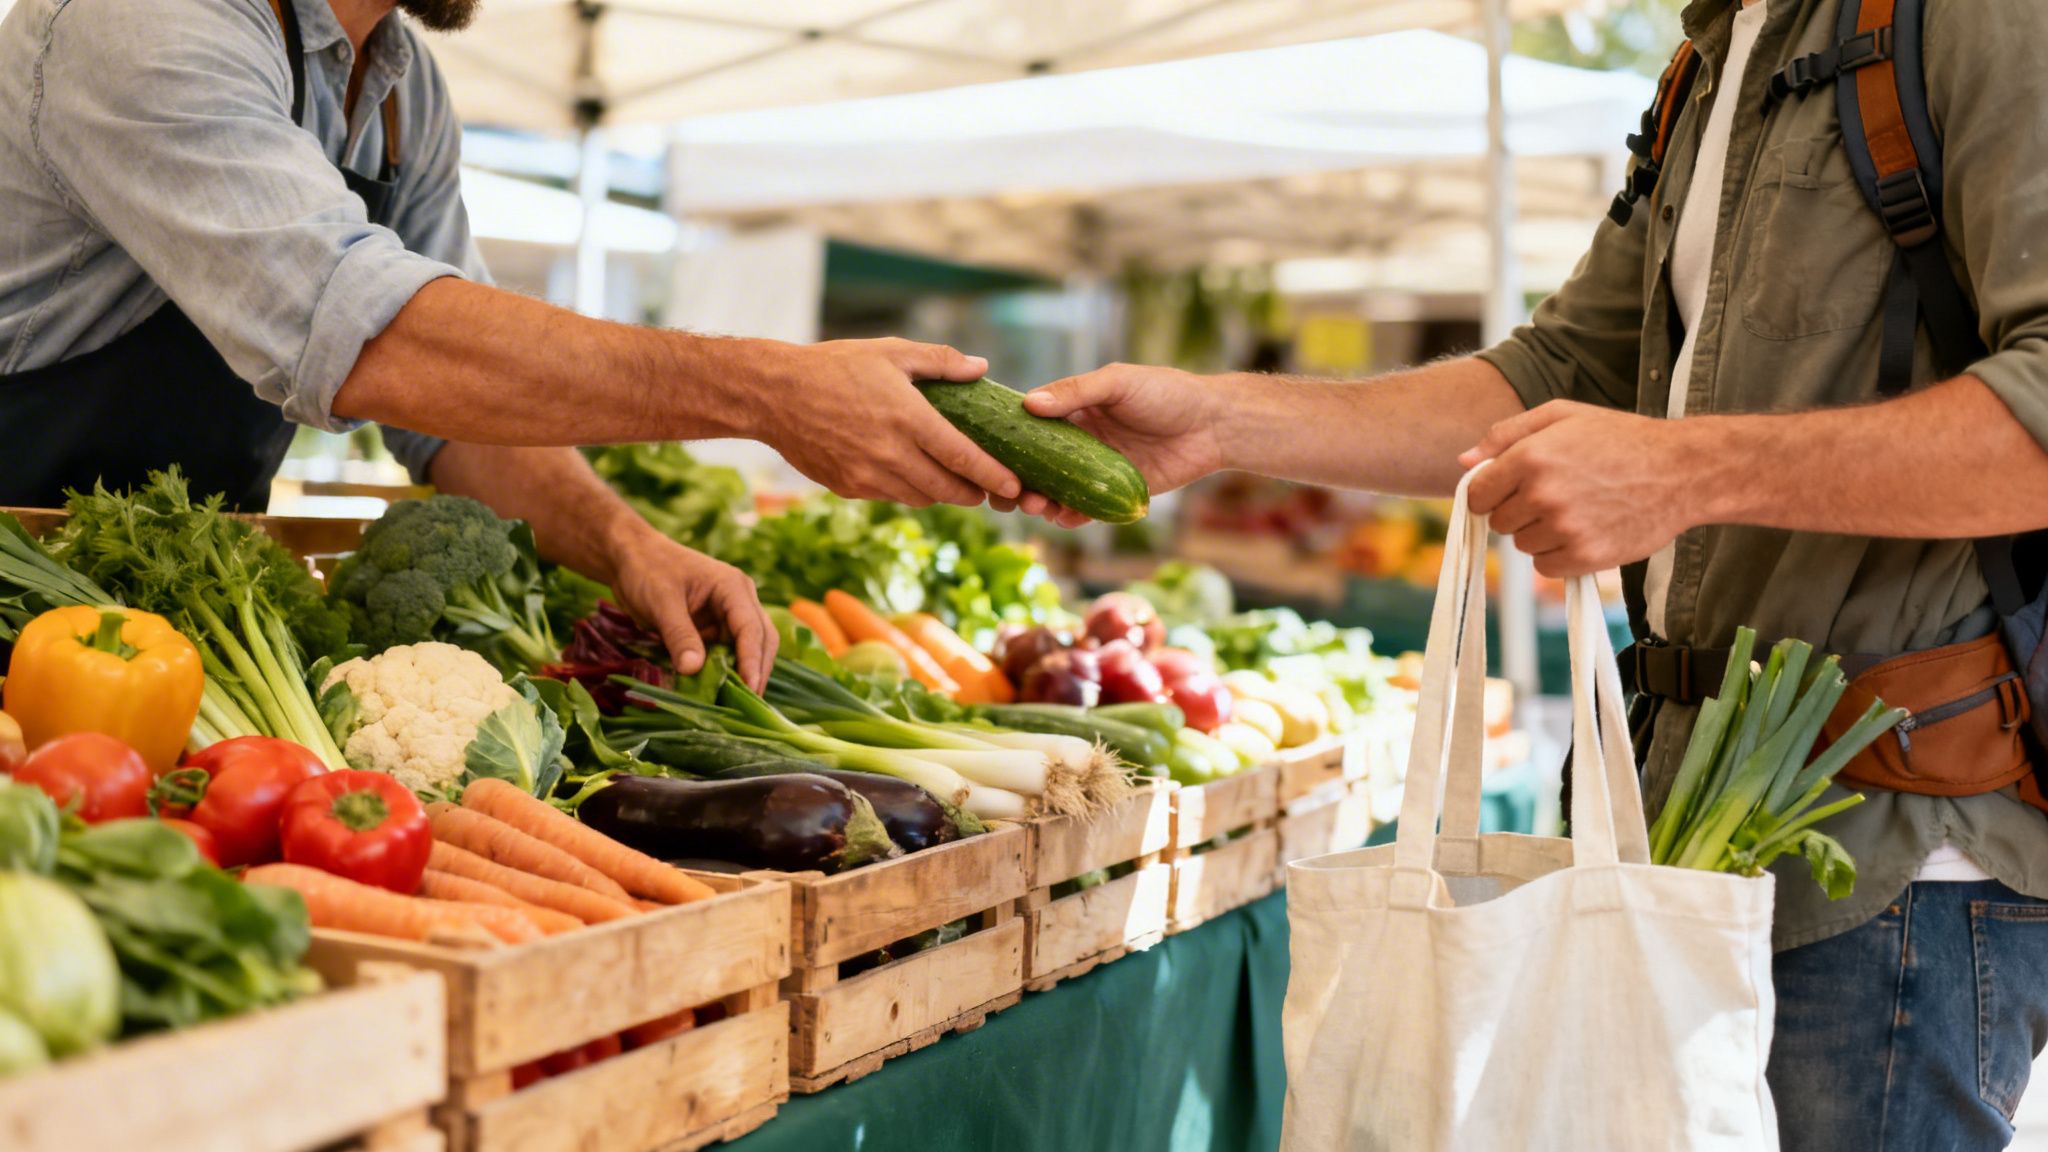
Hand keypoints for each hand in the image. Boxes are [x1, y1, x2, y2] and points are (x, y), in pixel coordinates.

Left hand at [605, 527, 776, 690]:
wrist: (630, 558)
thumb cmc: (646, 569)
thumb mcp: (661, 602)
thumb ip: (679, 634)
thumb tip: (693, 670)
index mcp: (733, 587)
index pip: (752, 628)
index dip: (752, 660)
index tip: (751, 689)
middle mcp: (739, 601)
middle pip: (762, 640)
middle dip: (757, 671)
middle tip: (749, 706)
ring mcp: (728, 615)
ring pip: (748, 649)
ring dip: (743, 674)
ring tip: (735, 705)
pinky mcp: (714, 628)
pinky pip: (727, 653)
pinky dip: (725, 672)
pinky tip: (718, 692)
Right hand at [760, 338, 1019, 507]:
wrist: (773, 394)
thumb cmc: (834, 366)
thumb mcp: (890, 352)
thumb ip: (940, 361)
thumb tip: (980, 367)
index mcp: (908, 418)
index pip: (963, 458)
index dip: (993, 476)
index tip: (1014, 486)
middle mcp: (890, 454)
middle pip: (947, 490)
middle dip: (972, 493)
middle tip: (987, 489)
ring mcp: (867, 476)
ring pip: (920, 499)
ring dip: (941, 494)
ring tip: (952, 482)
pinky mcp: (848, 488)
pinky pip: (891, 497)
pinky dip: (908, 491)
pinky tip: (910, 474)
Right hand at [1018, 363, 1230, 525]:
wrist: (1214, 425)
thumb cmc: (1167, 393)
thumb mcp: (1119, 382)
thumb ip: (1076, 391)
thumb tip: (1030, 403)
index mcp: (1074, 412)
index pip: (1029, 429)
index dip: (1008, 444)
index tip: (989, 456)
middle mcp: (1080, 443)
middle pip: (1036, 467)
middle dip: (1018, 482)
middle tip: (1011, 493)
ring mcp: (1096, 471)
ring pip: (1056, 492)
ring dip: (1040, 501)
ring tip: (1037, 505)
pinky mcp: (1116, 495)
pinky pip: (1086, 510)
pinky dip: (1070, 516)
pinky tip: (1063, 518)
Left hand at [1459, 401, 1700, 577]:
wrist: (1682, 471)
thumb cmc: (1620, 439)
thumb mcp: (1563, 416)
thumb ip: (1507, 434)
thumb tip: (1464, 461)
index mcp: (1531, 456)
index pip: (1476, 494)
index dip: (1488, 493)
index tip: (1507, 490)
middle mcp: (1543, 494)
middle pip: (1498, 521)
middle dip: (1518, 510)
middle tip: (1555, 494)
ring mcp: (1565, 528)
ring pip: (1522, 545)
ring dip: (1539, 532)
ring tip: (1576, 509)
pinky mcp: (1586, 556)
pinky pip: (1546, 566)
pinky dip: (1558, 555)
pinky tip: (1583, 530)